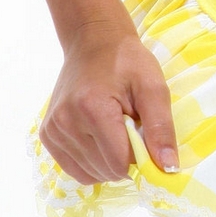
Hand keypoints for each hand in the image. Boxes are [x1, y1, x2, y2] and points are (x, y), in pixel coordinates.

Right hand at [40, 21, 178, 184]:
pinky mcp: (47, 135)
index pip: (119, 162)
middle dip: (124, 158)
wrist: (93, 41)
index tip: (142, 132)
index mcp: (92, 108)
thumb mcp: (153, 87)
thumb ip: (162, 129)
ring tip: (113, 130)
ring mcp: (52, 130)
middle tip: (128, 126)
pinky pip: (74, 169)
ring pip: (89, 174)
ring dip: (108, 162)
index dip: (139, 155)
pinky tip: (99, 139)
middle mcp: (66, 122)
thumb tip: (168, 169)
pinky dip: (92, 163)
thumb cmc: (126, 62)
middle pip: (105, 170)